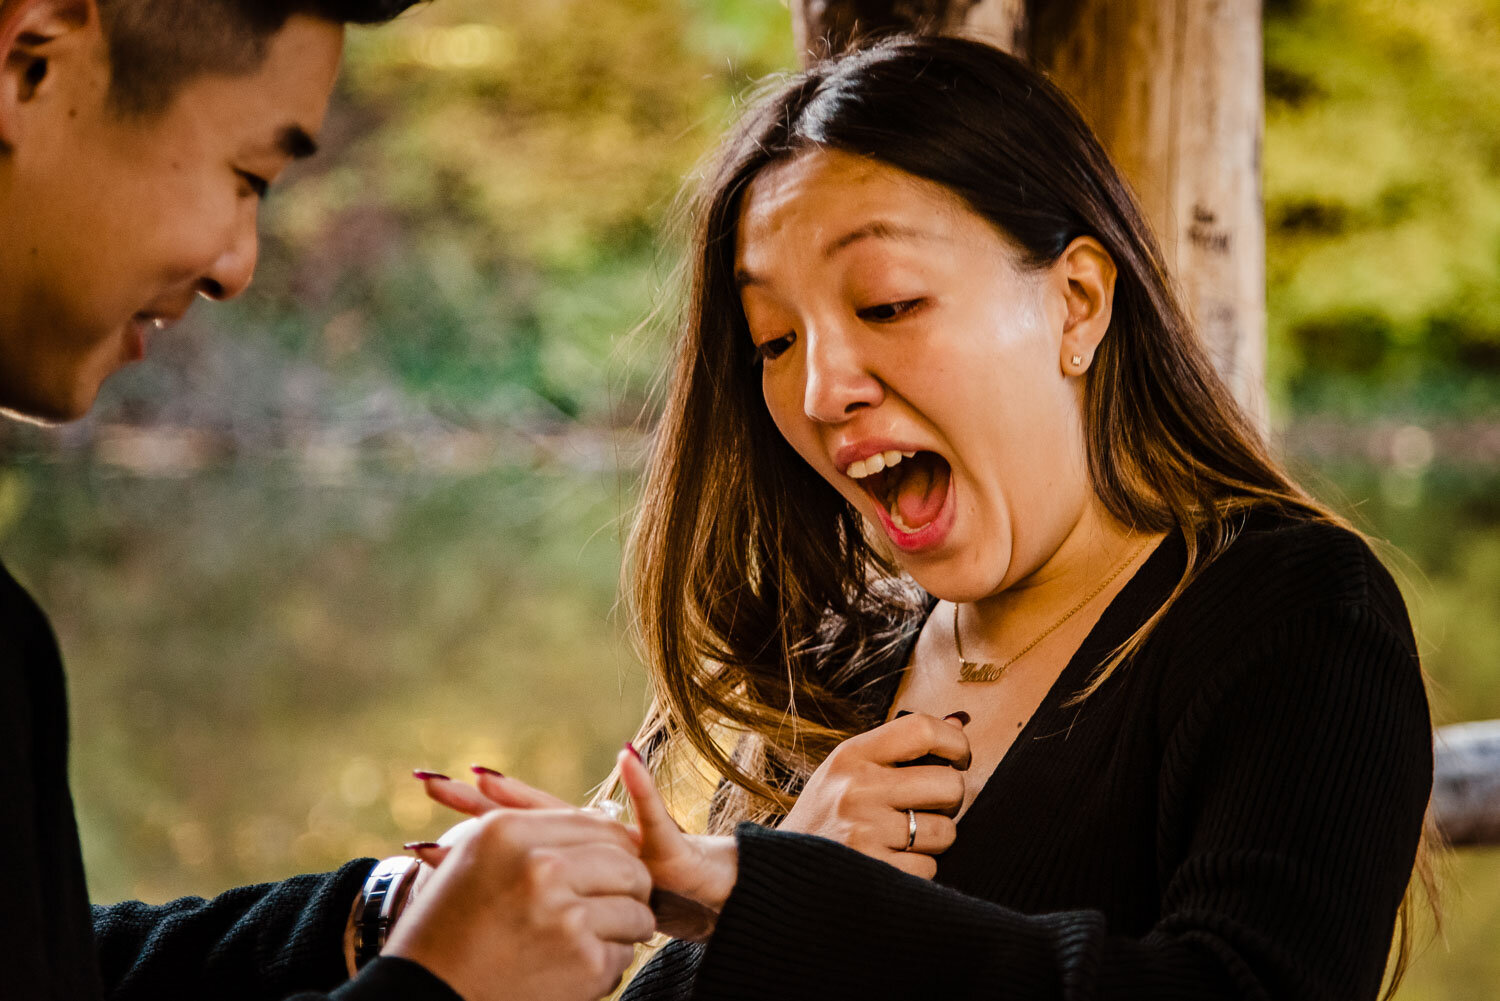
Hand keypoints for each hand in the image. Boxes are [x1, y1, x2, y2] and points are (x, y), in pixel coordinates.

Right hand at [381, 807, 654, 1000]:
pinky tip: (575, 967)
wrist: (424, 994)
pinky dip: (606, 964)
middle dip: (630, 886)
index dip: (614, 847)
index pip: (599, 825)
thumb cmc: (448, 923)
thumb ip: (538, 832)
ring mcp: (566, 918)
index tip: (610, 866)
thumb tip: (608, 820)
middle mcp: (542, 868)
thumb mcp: (476, 855)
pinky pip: (623, 954)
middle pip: (628, 865)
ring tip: (595, 937)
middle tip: (615, 903)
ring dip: (623, 927)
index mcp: (512, 833)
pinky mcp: (583, 963)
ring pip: (636, 910)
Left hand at [421, 752, 738, 942]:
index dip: (469, 813)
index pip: (510, 832)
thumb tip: (496, 924)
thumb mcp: (589, 913)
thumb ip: (554, 909)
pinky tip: (628, 756)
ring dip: (531, 796)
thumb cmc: (646, 904)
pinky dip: (644, 786)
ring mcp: (620, 837)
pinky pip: (655, 816)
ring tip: (488, 777)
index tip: (422, 793)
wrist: (708, 895)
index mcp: (568, 856)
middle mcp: (587, 838)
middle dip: (477, 799)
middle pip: (524, 814)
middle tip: (426, 782)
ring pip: (567, 814)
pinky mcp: (665, 844)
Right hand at [779, 712, 969, 878]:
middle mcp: (857, 790)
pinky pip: (930, 868)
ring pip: (946, 831)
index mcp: (851, 756)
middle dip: (950, 799)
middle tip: (929, 805)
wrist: (781, 871)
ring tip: (906, 836)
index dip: (955, 743)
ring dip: (935, 837)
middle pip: (948, 784)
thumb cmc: (825, 816)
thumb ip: (900, 748)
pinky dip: (919, 869)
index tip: (958, 758)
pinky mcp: (874, 873)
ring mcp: (865, 833)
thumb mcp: (848, 770)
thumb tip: (959, 721)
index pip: (923, 730)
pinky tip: (893, 862)